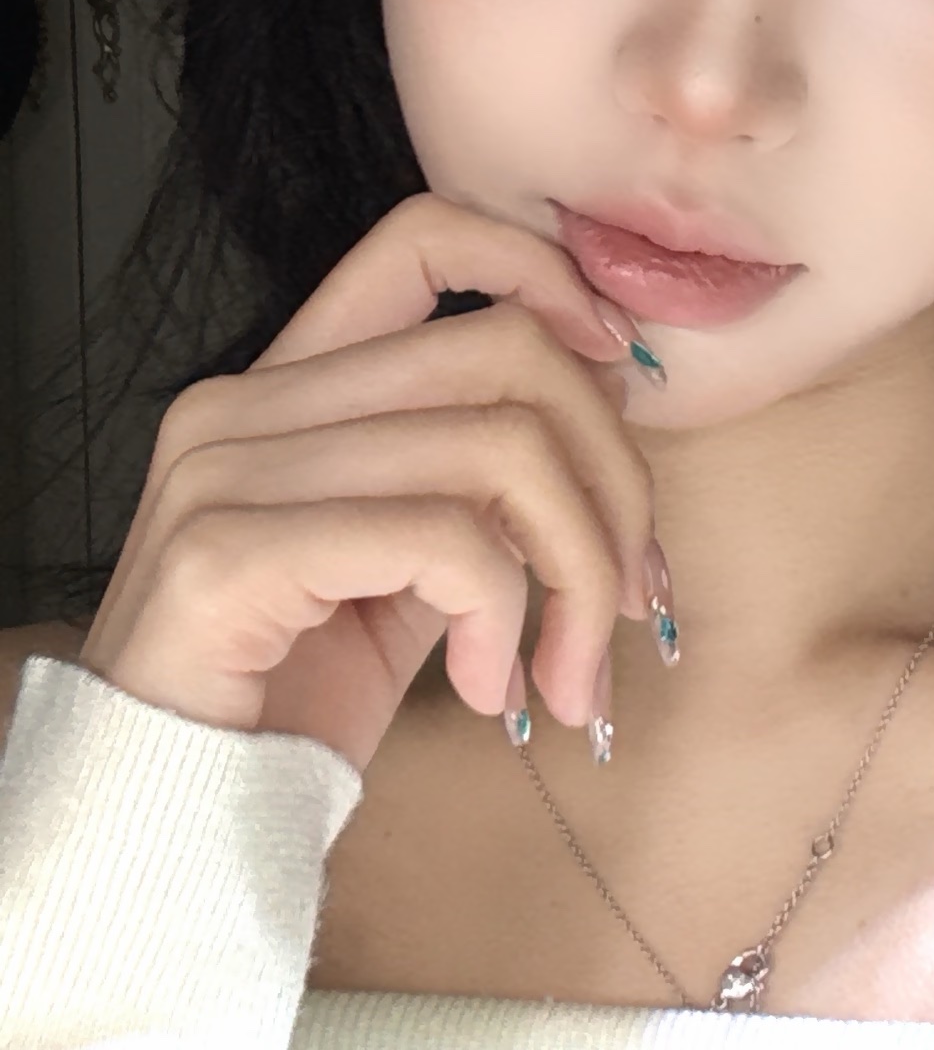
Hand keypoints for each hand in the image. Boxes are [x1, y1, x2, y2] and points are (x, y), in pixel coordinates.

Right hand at [77, 192, 657, 772]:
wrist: (171, 827)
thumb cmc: (299, 697)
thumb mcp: (415, 564)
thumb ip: (488, 473)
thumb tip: (610, 385)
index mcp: (287, 381)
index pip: (423, 236)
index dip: (542, 272)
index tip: (617, 362)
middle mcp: (243, 402)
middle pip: (503, 349)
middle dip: (610, 476)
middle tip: (631, 595)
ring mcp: (225, 470)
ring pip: (498, 446)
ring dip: (576, 571)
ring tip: (570, 670)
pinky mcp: (228, 553)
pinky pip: (442, 538)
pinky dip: (503, 616)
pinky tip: (489, 688)